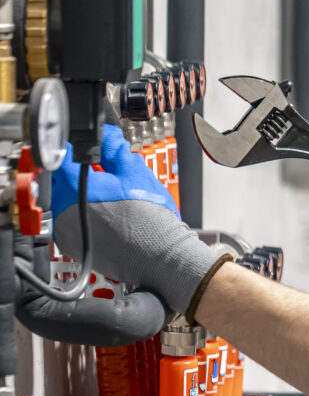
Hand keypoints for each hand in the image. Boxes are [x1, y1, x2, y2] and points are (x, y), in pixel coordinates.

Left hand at [52, 124, 223, 314]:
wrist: (159, 257)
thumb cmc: (150, 220)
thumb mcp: (136, 174)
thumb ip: (116, 150)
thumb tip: (107, 138)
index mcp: (74, 189)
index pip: (62, 157)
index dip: (75, 148)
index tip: (84, 147)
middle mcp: (62, 212)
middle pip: (63, 182)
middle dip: (81, 174)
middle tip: (105, 173)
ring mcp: (66, 232)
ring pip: (68, 203)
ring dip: (83, 196)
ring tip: (111, 198)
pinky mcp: (74, 248)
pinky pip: (73, 224)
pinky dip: (85, 217)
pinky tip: (108, 217)